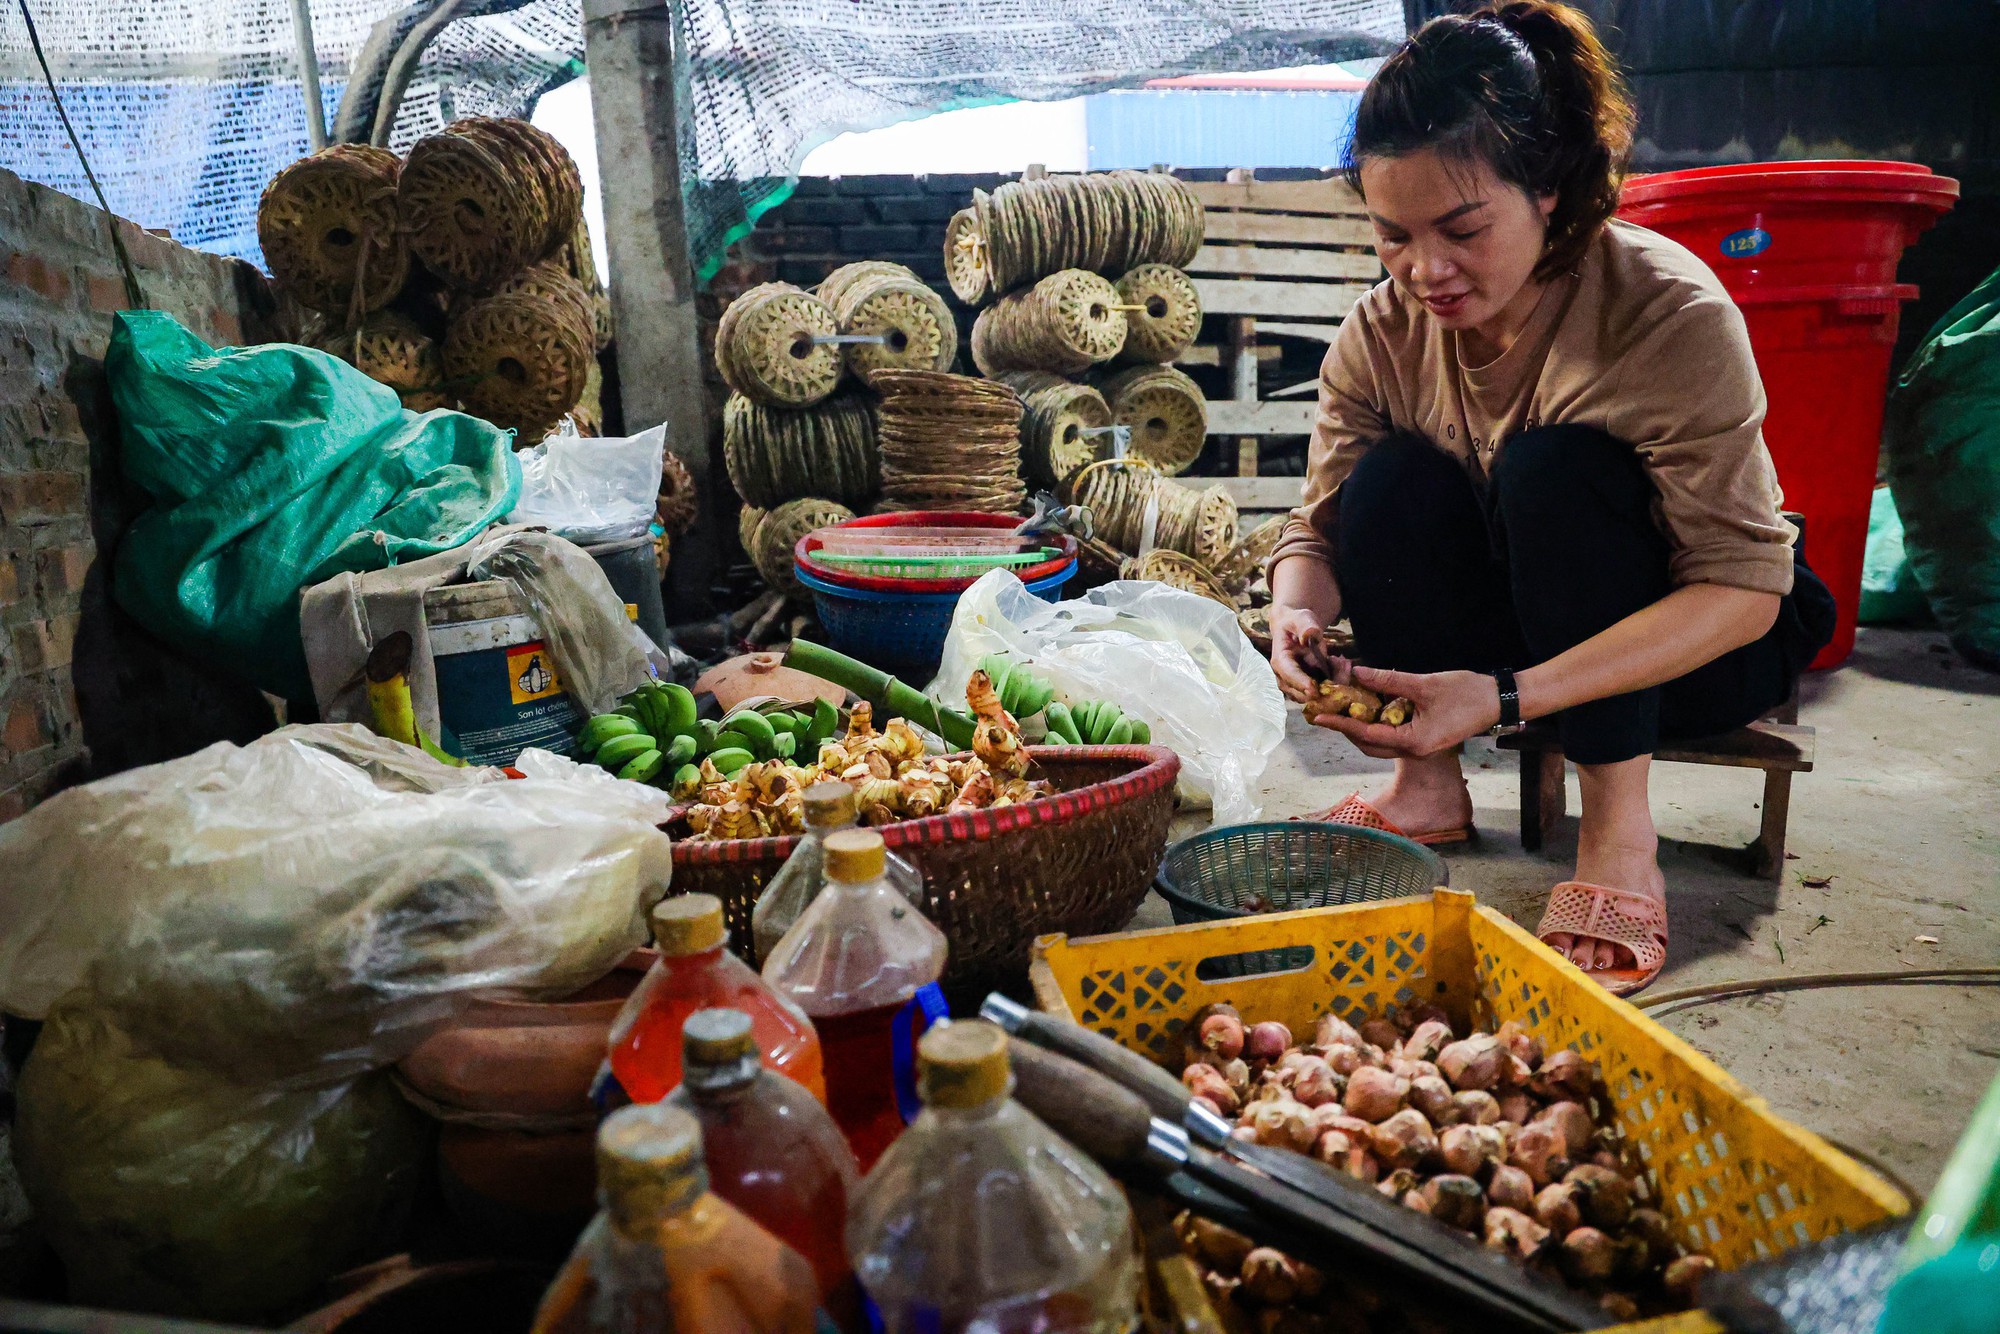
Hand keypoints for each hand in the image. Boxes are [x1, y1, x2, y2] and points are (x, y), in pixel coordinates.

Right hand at [1269, 606, 1338, 703]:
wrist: (1295, 628)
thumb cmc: (1296, 622)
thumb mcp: (1301, 618)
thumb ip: (1305, 626)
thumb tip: (1309, 635)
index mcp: (1280, 660)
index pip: (1288, 674)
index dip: (1301, 683)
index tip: (1314, 690)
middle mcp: (1284, 677)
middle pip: (1302, 691)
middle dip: (1324, 685)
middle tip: (1342, 666)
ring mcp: (1295, 685)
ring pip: (1315, 695)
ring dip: (1333, 682)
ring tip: (1342, 663)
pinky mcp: (1307, 687)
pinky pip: (1323, 691)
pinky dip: (1335, 681)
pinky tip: (1342, 666)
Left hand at [1308, 666, 1501, 757]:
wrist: (1498, 701)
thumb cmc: (1466, 693)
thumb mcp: (1424, 684)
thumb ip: (1389, 680)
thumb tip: (1358, 672)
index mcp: (1413, 742)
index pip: (1367, 734)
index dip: (1341, 723)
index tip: (1319, 716)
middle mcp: (1414, 749)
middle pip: (1369, 743)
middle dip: (1346, 727)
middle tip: (1325, 711)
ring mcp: (1419, 746)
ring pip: (1379, 741)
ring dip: (1360, 726)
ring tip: (1341, 708)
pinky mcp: (1424, 738)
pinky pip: (1392, 735)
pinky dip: (1377, 723)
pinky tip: (1368, 707)